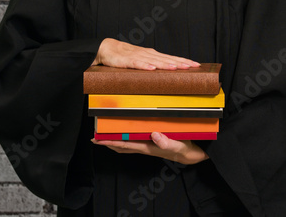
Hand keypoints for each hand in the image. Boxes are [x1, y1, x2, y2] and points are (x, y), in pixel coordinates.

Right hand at [92, 38, 199, 69]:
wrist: (107, 48)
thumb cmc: (125, 56)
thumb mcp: (141, 60)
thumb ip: (152, 64)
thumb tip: (166, 72)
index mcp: (152, 55)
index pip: (170, 57)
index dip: (183, 60)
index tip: (196, 64)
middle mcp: (147, 54)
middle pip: (166, 58)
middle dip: (180, 62)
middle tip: (193, 66)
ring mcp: (138, 56)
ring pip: (154, 61)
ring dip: (165, 64)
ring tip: (176, 67)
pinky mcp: (127, 60)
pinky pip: (137, 64)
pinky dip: (145, 66)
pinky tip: (152, 68)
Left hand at [92, 132, 208, 164]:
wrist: (193, 155)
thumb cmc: (185, 149)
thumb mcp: (179, 145)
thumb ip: (167, 141)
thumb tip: (154, 135)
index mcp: (148, 147)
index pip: (124, 145)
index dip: (109, 142)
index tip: (97, 139)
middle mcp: (144, 147)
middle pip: (121, 146)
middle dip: (107, 142)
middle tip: (95, 136)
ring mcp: (147, 146)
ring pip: (126, 144)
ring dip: (114, 141)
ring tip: (103, 135)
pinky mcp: (151, 143)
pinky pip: (133, 142)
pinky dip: (124, 139)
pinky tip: (122, 134)